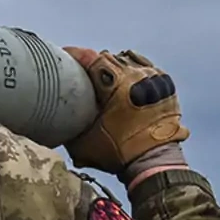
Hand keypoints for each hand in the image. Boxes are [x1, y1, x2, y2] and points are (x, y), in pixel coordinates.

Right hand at [61, 47, 189, 173]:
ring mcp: (155, 80)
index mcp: (117, 83)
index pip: (91, 57)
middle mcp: (138, 76)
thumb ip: (68, 126)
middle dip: (95, 63)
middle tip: (84, 73)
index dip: (75, 55)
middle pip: (110, 57)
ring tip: (107, 78)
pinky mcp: (166, 87)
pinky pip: (147, 70)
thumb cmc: (120, 154)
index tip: (65, 56)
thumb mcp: (83, 142)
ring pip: (130, 60)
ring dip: (117, 66)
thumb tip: (53, 120)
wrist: (154, 165)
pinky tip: (128, 84)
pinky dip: (135, 73)